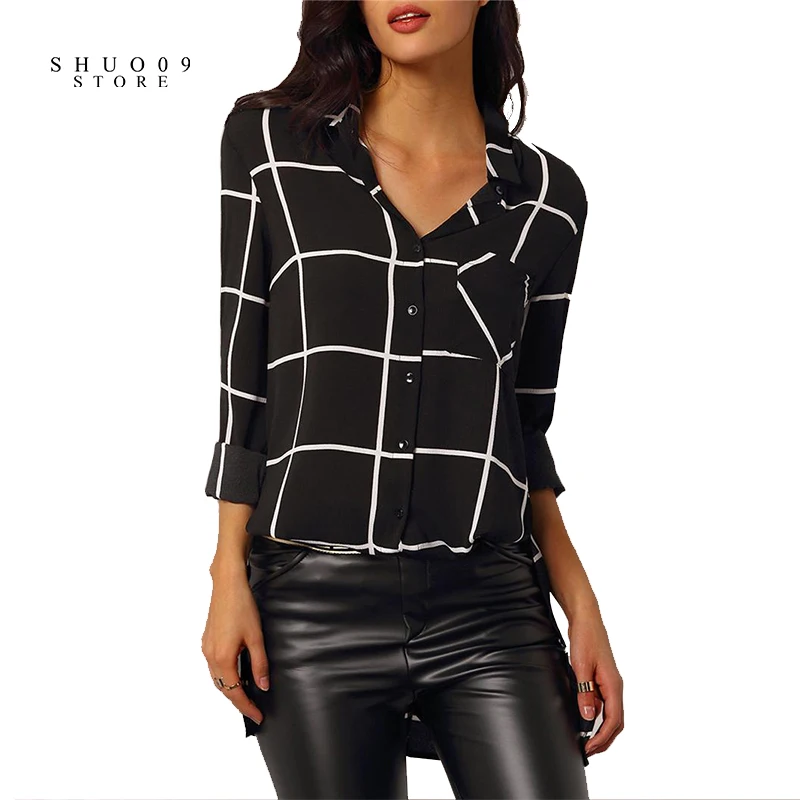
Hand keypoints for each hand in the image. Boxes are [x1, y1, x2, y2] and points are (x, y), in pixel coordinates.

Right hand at [201, 562, 268, 725]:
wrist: (227, 585)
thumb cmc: (242, 606)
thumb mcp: (256, 636)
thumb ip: (259, 664)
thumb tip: (263, 685)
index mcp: (222, 657)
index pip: (234, 692)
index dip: (246, 707)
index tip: (258, 716)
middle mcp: (210, 656)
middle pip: (223, 688)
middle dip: (238, 701)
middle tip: (254, 710)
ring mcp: (206, 648)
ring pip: (217, 678)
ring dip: (230, 689)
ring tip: (247, 696)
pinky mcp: (206, 641)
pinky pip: (214, 667)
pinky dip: (224, 676)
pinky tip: (236, 674)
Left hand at [568, 612, 623, 757]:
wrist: (585, 618)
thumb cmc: (585, 638)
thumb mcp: (580, 666)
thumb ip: (585, 692)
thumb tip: (588, 718)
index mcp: (614, 685)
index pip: (614, 720)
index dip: (602, 738)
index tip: (590, 748)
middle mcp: (615, 686)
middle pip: (615, 721)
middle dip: (604, 739)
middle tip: (588, 750)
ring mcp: (609, 682)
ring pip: (609, 713)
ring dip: (600, 728)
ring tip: (585, 739)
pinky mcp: (601, 678)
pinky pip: (602, 702)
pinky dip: (595, 714)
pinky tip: (583, 717)